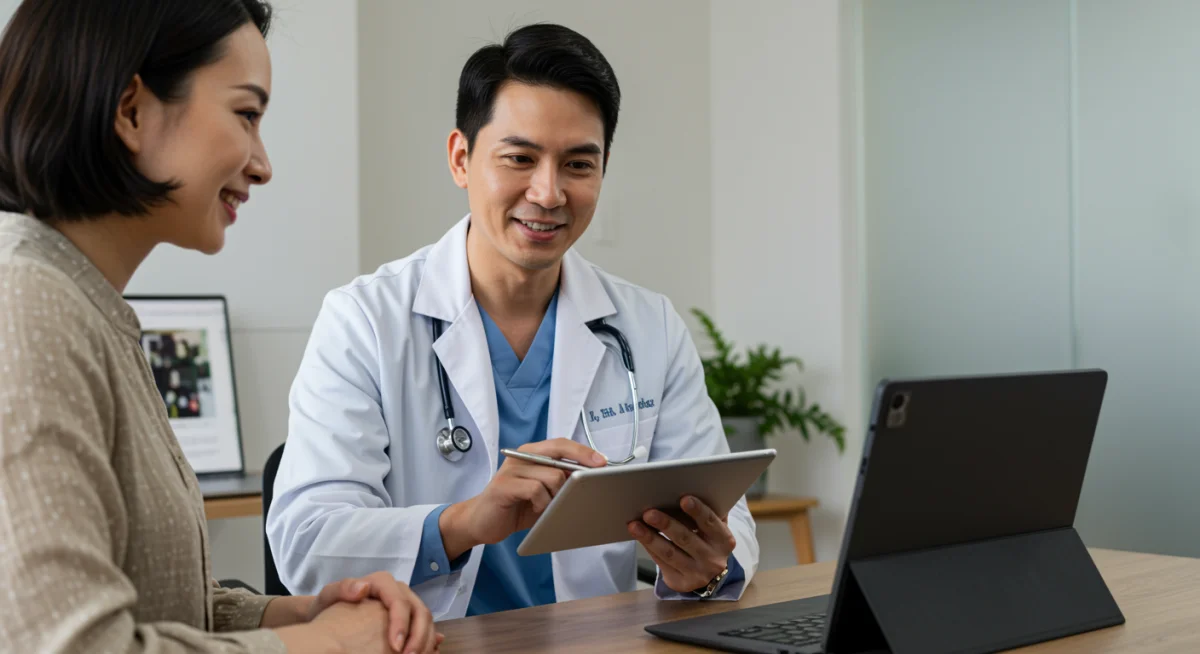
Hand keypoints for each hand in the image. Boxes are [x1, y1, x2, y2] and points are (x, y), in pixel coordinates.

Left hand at [307, 572, 439, 652]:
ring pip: (426, 620)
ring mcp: (406, 604)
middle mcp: (398, 591)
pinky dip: (428, 642)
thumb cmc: (327, 607)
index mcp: (382, 582)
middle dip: (418, 637)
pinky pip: (425, 628)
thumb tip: (363, 588)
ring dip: (425, 642)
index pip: (400, 601)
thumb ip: (342, 588)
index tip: (395, 648)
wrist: (327, 617)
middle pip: (419, 611)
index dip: (401, 624)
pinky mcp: (408, 617)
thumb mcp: (329, 596)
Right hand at [440, 438, 606, 558]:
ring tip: (545, 506)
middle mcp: (521, 456)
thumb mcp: (543, 492)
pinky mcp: (503, 486)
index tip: (602, 463)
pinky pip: (536, 490)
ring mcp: (511, 469)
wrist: (480, 522)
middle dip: (576, 473)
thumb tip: (590, 478)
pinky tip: (534, 509)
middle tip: (580, 491)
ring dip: (556, 496)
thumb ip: (560, 482)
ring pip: (552, 476)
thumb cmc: (515, 507)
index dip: (583, 452)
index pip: (562, 444)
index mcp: (532, 453)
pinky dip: (541, 503)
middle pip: (559, 454)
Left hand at [627, 495, 736, 593]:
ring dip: (650, 538)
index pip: (711, 523)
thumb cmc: (708, 540)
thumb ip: (708, 512)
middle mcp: (712, 559)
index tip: (684, 499)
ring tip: (634, 525)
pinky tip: (639, 536)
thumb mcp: (715, 529)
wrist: (710, 575)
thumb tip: (690, 487)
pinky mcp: (680, 582)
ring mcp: (696, 573)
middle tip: (649, 512)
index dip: (698, 511)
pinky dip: (649, 547)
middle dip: (666, 524)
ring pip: (670, 553)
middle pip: (686, 539)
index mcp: (724, 540)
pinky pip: (661, 562)